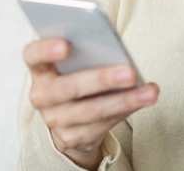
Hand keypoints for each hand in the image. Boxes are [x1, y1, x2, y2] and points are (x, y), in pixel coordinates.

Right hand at [23, 38, 158, 170]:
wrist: (70, 115)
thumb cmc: (79, 73)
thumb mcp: (78, 60)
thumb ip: (89, 49)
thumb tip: (114, 48)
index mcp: (41, 69)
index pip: (33, 56)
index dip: (46, 50)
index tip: (66, 45)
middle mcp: (42, 95)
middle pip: (69, 87)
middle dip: (102, 79)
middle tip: (131, 73)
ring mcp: (55, 119)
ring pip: (92, 110)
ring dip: (125, 100)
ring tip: (150, 91)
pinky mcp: (72, 137)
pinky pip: (103, 124)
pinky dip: (126, 110)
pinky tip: (143, 100)